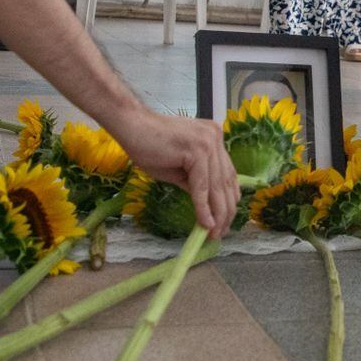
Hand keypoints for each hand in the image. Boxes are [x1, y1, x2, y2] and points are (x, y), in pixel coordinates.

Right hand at [112, 111, 240, 237]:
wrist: (131, 127)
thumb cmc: (149, 147)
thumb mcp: (179, 169)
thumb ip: (196, 183)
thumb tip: (208, 207)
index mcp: (214, 139)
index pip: (228, 174)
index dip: (228, 200)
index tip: (225, 220)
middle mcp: (216, 138)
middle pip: (226, 181)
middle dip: (225, 211)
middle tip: (222, 233)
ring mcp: (209, 142)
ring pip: (217, 186)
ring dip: (217, 214)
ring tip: (214, 233)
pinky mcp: (198, 150)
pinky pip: (202, 186)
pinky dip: (203, 207)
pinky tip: (205, 223)